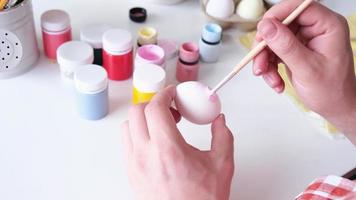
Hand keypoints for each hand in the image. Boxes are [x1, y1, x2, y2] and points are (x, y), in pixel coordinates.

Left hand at [121, 86, 233, 199]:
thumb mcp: (221, 165)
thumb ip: (222, 136)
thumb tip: (219, 120)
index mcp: (168, 149)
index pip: (155, 108)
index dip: (164, 94)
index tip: (172, 93)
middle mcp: (145, 155)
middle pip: (137, 112)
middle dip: (154, 104)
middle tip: (171, 110)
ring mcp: (134, 165)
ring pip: (128, 127)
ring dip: (143, 119)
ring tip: (162, 127)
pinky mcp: (131, 174)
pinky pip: (126, 144)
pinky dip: (138, 134)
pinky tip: (155, 142)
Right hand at [253, 0, 355, 142]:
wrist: (335, 107)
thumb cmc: (331, 91)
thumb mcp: (307, 68)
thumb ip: (285, 46)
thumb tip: (266, 26)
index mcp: (327, 26)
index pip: (300, 7)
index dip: (278, 14)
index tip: (262, 29)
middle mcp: (315, 29)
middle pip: (281, 23)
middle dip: (266, 44)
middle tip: (258, 60)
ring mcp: (304, 39)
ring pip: (273, 39)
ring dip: (265, 59)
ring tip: (268, 77)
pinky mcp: (295, 50)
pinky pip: (274, 51)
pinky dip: (269, 66)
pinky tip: (275, 81)